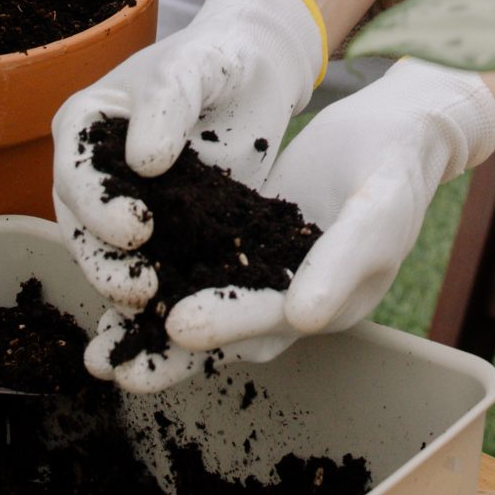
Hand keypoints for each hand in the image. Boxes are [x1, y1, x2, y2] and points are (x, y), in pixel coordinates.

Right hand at [53, 0, 325, 314]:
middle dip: (106, 264)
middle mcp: (95, 176)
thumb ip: (166, 106)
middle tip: (140, 288)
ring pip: (112, 260)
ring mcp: (128, 209)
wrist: (254, 72)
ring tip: (156, 310)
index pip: (78, 175)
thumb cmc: (212, 58)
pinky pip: (155, 271)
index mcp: (84, 129)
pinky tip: (172, 334)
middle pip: (85, 230)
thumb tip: (143, 164)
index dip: (98, 207)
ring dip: (125, 292)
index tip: (134, 229)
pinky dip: (159, 304)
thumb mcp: (189, 68)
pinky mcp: (168, 234)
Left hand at [90, 59, 494, 391]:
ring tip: (99, 352)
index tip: (179, 325)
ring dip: (153, 330)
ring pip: (205, 306)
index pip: (271, 320)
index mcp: (331, 304)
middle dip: (171, 352)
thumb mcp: (377, 209)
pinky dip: (161, 280)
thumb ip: (341, 261)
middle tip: (115, 365)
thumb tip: (304, 320)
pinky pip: (198, 269)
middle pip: (228, 331)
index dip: (228, 323)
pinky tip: (114, 282)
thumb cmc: (395, 167)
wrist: (394, 129)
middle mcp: (294, 300)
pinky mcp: (243, 244)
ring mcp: (266, 273)